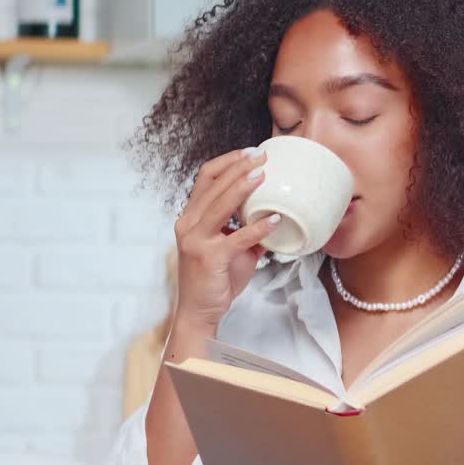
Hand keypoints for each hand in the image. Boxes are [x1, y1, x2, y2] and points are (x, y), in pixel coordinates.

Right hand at [172, 148, 276, 329]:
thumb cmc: (215, 280)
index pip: (205, 179)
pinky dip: (257, 227)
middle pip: (212, 184)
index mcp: (191, 217)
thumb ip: (248, 232)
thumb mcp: (232, 250)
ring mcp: (196, 240)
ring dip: (242, 186)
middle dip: (238, 166)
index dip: (227, 162)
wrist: (200, 312)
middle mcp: (188, 224)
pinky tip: (274, 219)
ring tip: (263, 174)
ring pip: (220, 204)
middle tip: (262, 156)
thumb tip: (275, 220)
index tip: (249, 152)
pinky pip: (237, 238)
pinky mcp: (209, 258)